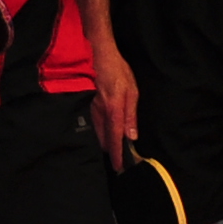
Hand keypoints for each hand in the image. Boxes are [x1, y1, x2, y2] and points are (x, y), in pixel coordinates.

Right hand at [91, 49, 140, 163]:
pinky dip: (101, 135)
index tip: (118, 167)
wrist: (100, 57)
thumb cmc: (118, 72)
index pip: (115, 137)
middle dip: (111, 152)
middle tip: (118, 165)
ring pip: (99, 134)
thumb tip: (131, 135)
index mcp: (114, 110)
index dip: (117, 153)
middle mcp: (101, 113)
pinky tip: (104, 138)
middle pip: (105, 139)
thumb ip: (131, 115)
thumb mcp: (132, 92)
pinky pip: (96, 125)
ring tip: (112, 154)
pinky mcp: (90, 106)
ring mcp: (93, 110)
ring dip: (106, 144)